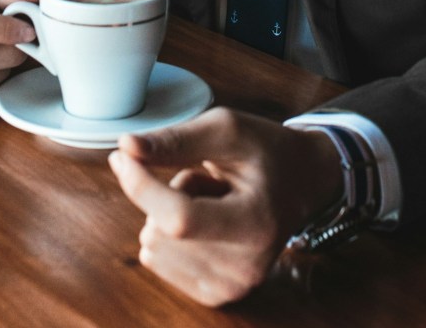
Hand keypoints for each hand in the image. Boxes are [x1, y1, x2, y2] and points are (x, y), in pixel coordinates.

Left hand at [108, 107, 341, 306]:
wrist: (303, 183)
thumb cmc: (266, 152)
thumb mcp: (228, 130)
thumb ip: (176, 140)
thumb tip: (126, 147)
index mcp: (258, 224)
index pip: (179, 218)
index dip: (141, 186)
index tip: (122, 156)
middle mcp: (247, 266)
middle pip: (159, 232)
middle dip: (169, 194)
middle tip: (211, 182)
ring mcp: (232, 286)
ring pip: (152, 246)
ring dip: (170, 215)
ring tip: (212, 201)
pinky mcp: (216, 295)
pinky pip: (156, 261)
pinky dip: (170, 236)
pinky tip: (207, 222)